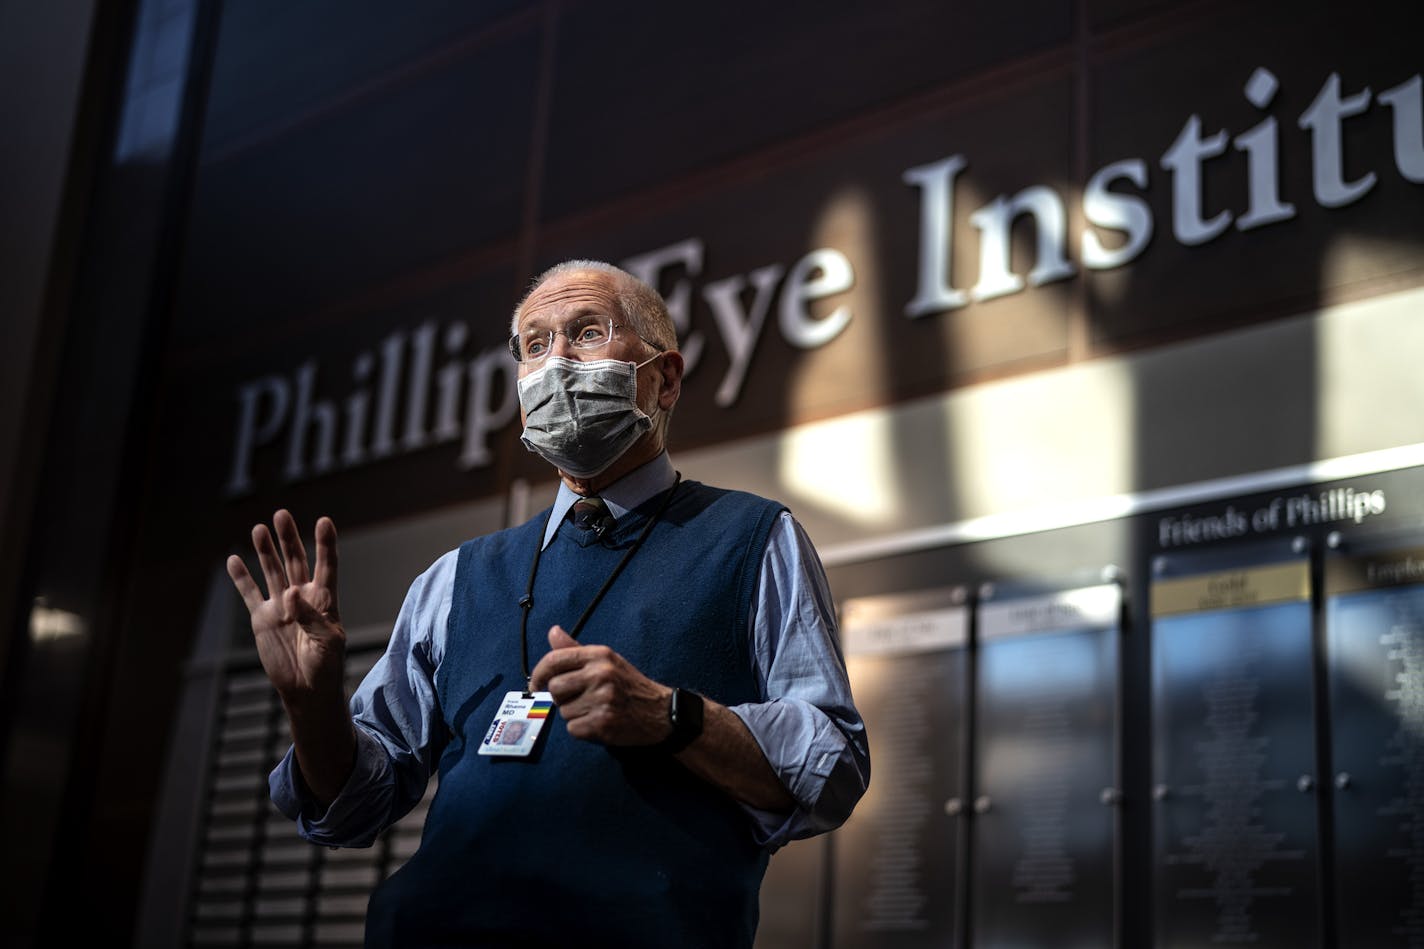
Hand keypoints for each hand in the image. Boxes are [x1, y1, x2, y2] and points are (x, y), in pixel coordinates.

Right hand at [226, 509, 345, 705]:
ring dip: (265, 551)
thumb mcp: (326, 642)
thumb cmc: (326, 666)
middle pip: (295, 561)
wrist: (306, 689)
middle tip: (281, 515)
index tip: (324, 522)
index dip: (325, 544)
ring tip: (259, 529)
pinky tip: (234, 559)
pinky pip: (250, 593)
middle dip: (289, 538)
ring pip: (272, 572)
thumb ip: (310, 616)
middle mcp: (302, 597)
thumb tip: (289, 593)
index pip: (326, 565)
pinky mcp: (262, 619)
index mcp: (324, 600)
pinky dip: (242, 577)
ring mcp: (280, 606)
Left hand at [529, 626, 671, 745]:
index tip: (536, 685)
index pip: (554, 660)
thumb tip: (553, 631)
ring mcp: (602, 699)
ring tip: (595, 710)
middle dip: (562, 698)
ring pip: (564, 712)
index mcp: (599, 655)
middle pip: (555, 689)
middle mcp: (601, 674)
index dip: (538, 674)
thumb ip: (576, 649)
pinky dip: (583, 730)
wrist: (661, 712)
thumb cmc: (628, 685)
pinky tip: (599, 723)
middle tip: (581, 699)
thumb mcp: (606, 661)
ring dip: (575, 715)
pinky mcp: (603, 723)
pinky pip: (573, 729)